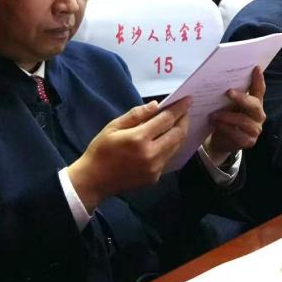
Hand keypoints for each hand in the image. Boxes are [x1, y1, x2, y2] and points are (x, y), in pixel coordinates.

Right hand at [66, 97, 190, 212]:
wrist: (93, 181)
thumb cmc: (101, 150)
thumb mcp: (113, 127)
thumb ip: (136, 115)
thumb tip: (156, 105)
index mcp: (139, 139)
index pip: (167, 119)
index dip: (180, 108)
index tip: (188, 100)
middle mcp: (151, 154)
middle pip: (177, 134)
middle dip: (184, 120)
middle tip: (184, 111)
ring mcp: (154, 168)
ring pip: (176, 147)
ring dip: (179, 133)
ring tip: (177, 123)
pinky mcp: (154, 178)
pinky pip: (167, 158)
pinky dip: (170, 146)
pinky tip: (166, 140)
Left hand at [203, 67, 265, 161]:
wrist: (222, 141)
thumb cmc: (226, 118)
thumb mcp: (228, 106)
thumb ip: (230, 97)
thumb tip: (221, 82)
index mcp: (256, 103)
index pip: (259, 90)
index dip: (259, 79)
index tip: (255, 68)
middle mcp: (259, 115)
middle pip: (254, 105)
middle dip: (242, 98)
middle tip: (228, 92)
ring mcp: (255, 129)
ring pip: (243, 120)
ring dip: (227, 117)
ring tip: (213, 115)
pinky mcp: (249, 141)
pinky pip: (237, 134)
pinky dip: (225, 128)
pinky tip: (216, 125)